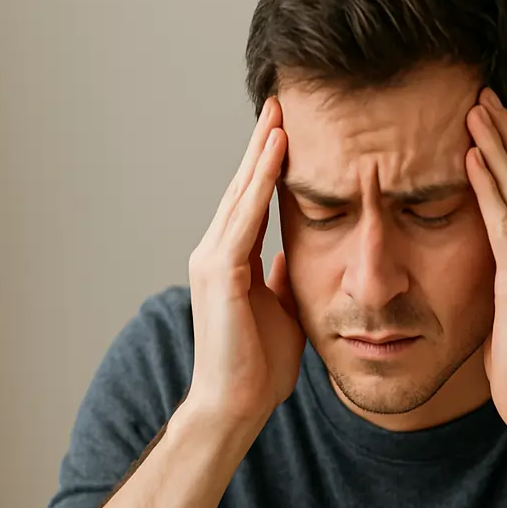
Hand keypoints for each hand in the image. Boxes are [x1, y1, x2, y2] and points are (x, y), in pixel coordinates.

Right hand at [184, 97, 303, 435]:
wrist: (236, 405)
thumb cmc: (259, 367)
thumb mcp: (283, 309)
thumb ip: (283, 278)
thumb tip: (294, 255)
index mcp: (231, 261)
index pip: (253, 201)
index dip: (270, 166)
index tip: (288, 130)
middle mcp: (215, 252)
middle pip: (244, 186)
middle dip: (263, 145)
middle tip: (281, 102)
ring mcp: (212, 259)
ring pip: (242, 193)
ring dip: (262, 151)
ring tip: (280, 113)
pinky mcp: (220, 271)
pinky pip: (245, 216)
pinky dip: (262, 181)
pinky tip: (279, 152)